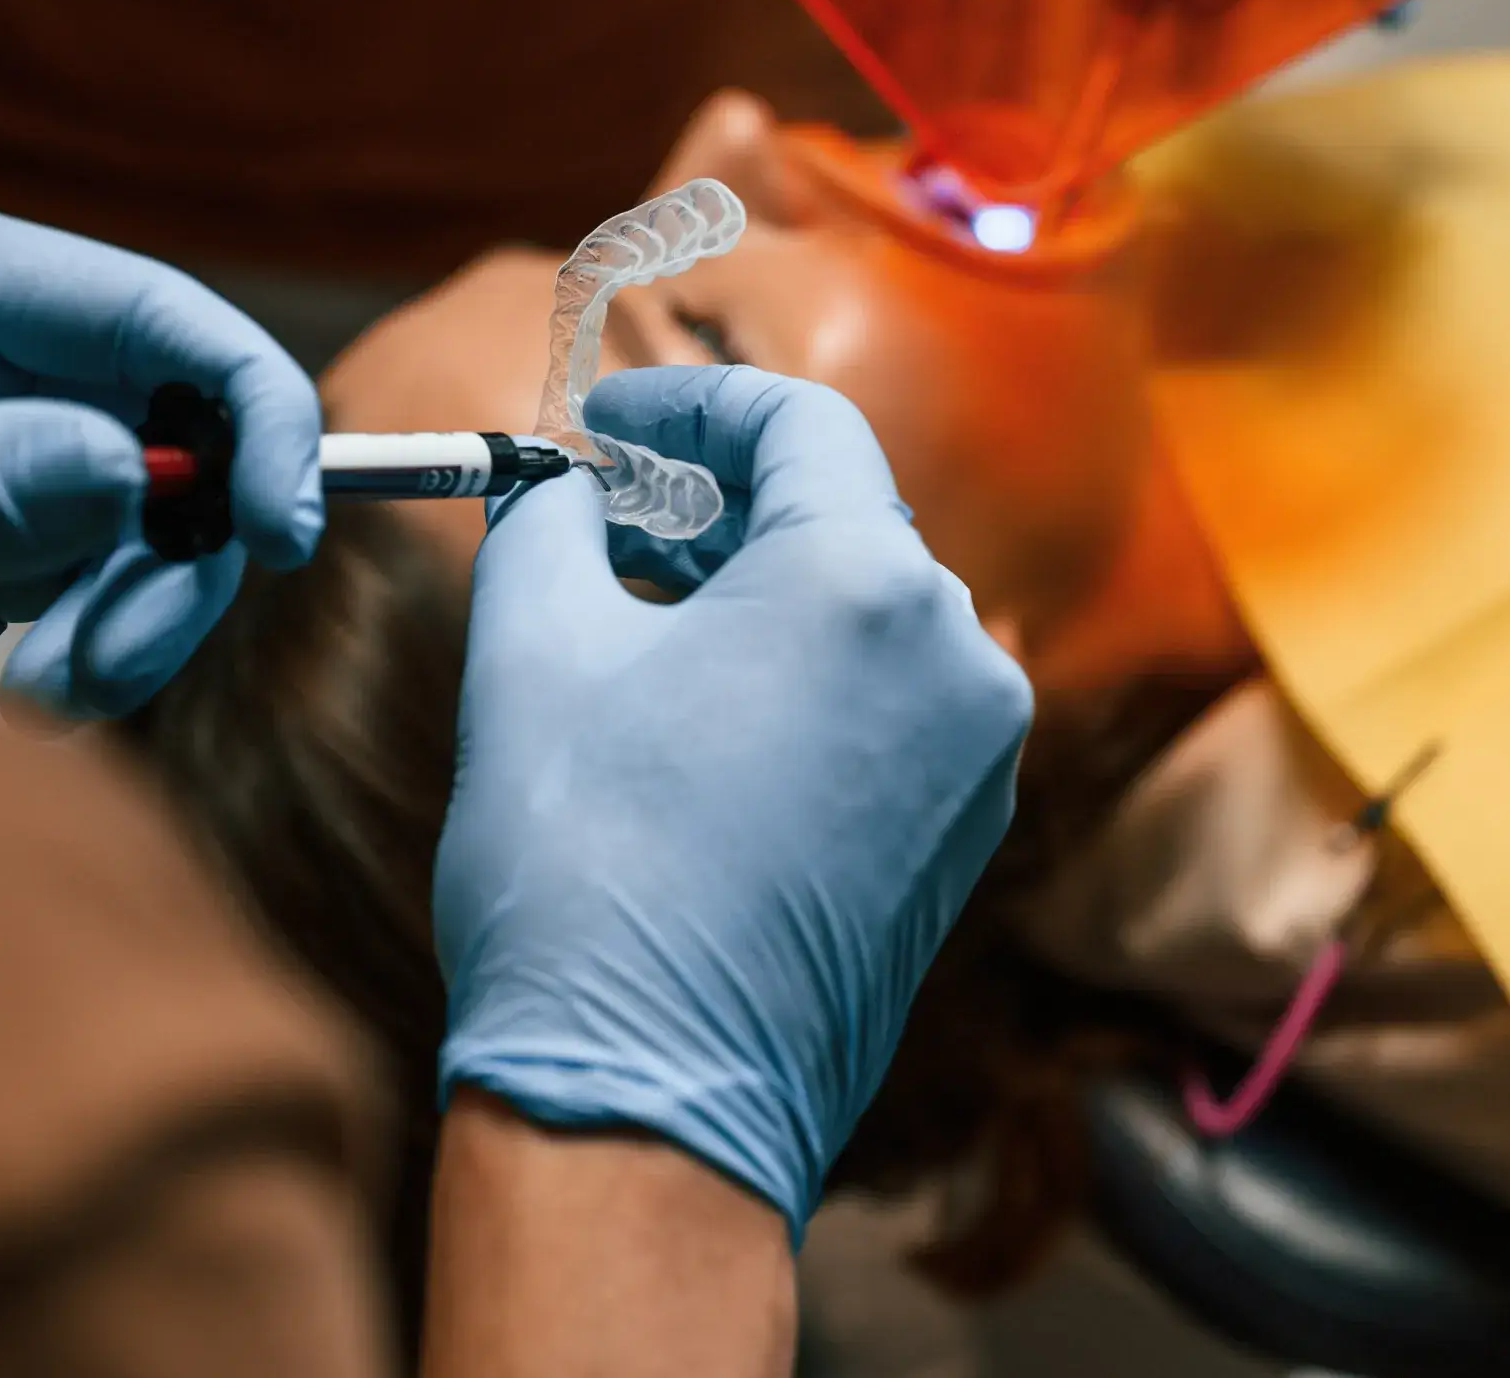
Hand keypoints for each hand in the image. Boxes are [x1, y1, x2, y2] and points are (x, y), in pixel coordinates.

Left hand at [0, 194, 321, 718]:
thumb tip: (137, 478)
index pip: (181, 329)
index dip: (264, 422)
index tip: (286, 533)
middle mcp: (25, 372)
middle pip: (183, 459)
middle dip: (179, 571)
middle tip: (112, 667)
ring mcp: (15, 457)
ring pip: (141, 545)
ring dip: (124, 632)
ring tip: (46, 699)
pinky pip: (78, 594)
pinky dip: (69, 648)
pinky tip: (15, 672)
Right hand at [434, 364, 1032, 1238]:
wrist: (652, 1109)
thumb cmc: (583, 874)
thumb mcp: (532, 653)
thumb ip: (552, 527)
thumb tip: (568, 494)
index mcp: (868, 585)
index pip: (800, 423)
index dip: (696, 400)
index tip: (615, 417)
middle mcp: (959, 653)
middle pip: (843, 511)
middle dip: (723, 493)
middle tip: (613, 506)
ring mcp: (977, 751)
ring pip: (870, 607)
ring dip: (764, 581)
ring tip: (648, 603)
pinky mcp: (964, 829)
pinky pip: (893, 696)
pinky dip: (811, 666)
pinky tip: (716, 699)